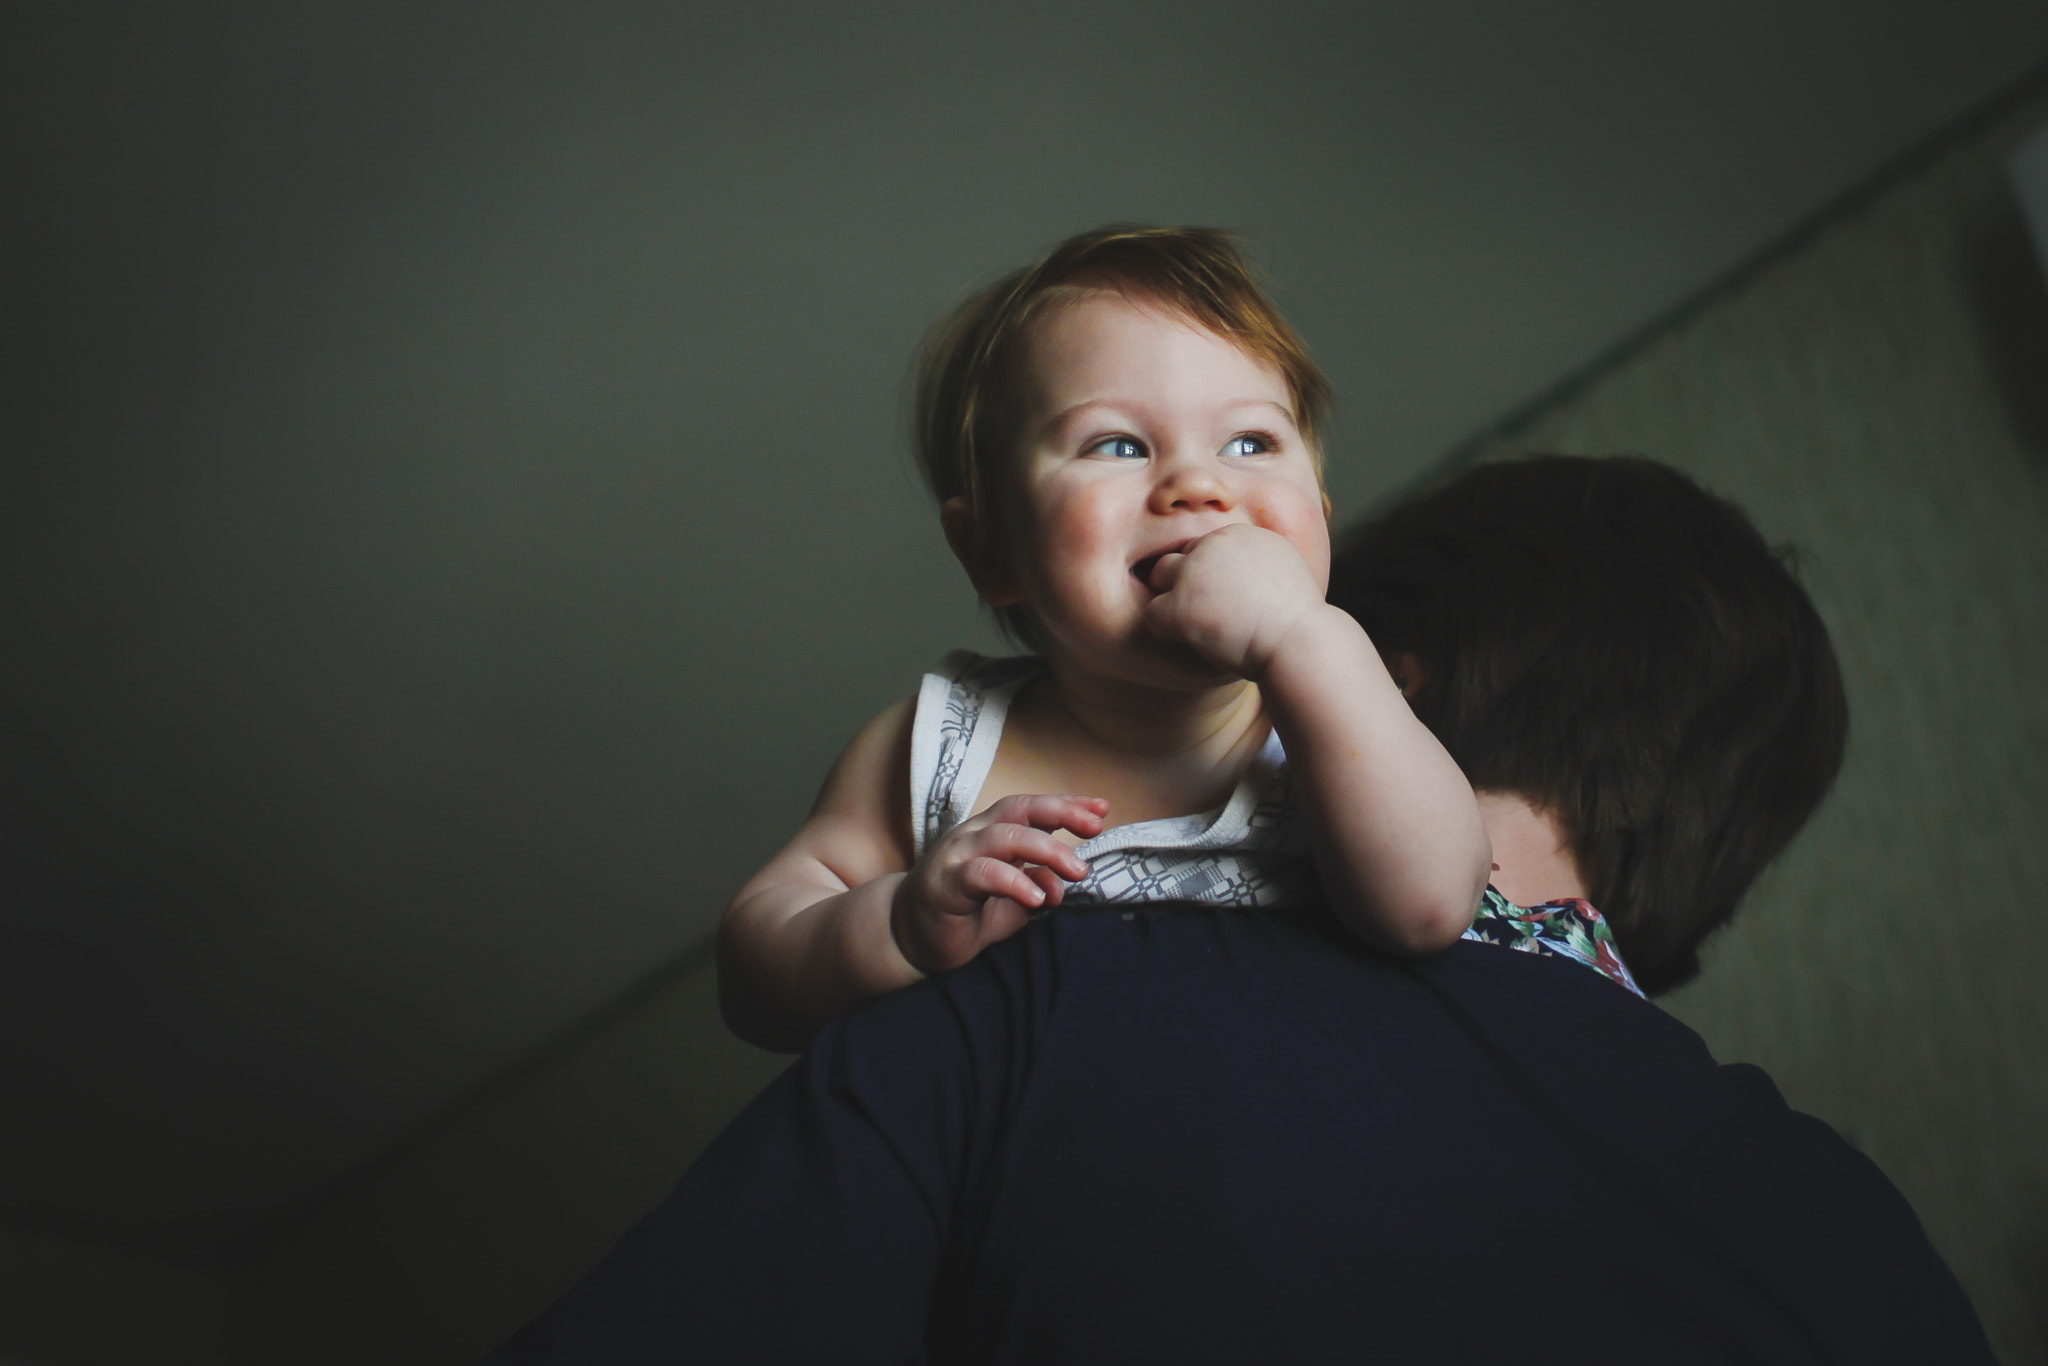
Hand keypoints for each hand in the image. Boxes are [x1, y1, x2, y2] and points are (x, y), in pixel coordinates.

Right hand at [890, 794, 1108, 974]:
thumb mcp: (1012, 899)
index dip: (1067, 805)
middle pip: (1020, 811)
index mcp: (991, 832)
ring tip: (1077, 872)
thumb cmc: (962, 912)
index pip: (1032, 808)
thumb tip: (1063, 883)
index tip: (1103, 808)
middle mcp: (974, 835)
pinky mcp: (945, 884)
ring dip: (1047, 851)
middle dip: (1061, 814)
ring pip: (1005, 837)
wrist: (908, 937)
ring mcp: (957, 856)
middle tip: (1095, 828)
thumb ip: (1038, 886)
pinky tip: (1037, 898)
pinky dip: (1013, 882)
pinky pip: (982, 874)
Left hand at [1143, 523, 1325, 678]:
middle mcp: (1213, 544)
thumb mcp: (1283, 570)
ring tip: (1195, 627)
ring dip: (1171, 601)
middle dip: (1184, 583)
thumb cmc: (1297, 619)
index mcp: (1238, 533)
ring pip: (1159, 577)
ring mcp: (1194, 572)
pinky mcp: (1181, 604)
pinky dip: (1166, 631)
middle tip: (1203, 613)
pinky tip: (1189, 642)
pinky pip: (1153, 614)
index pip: (1203, 547)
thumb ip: (1254, 560)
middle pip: (1178, 556)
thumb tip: (1234, 570)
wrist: (1300, 642)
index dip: (1207, 576)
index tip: (1224, 600)